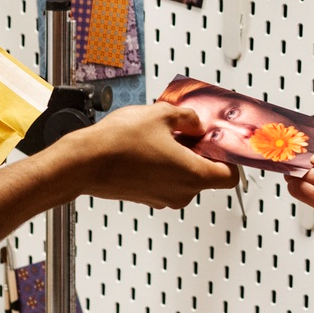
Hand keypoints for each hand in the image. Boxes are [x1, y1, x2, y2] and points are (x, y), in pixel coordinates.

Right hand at [66, 103, 235, 207]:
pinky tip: (147, 145)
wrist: (82, 163)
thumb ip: (188, 118)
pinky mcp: (146, 197)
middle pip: (207, 174)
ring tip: (160, 134)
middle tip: (186, 130)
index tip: (217, 141)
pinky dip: (163, 164)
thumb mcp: (161, 114)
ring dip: (179, 156)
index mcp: (193, 176)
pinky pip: (166, 180)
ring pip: (184, 176)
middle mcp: (181, 193)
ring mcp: (162, 198)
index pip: (231, 175)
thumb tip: (196, 123)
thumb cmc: (118, 144)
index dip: (228, 156)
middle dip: (200, 150)